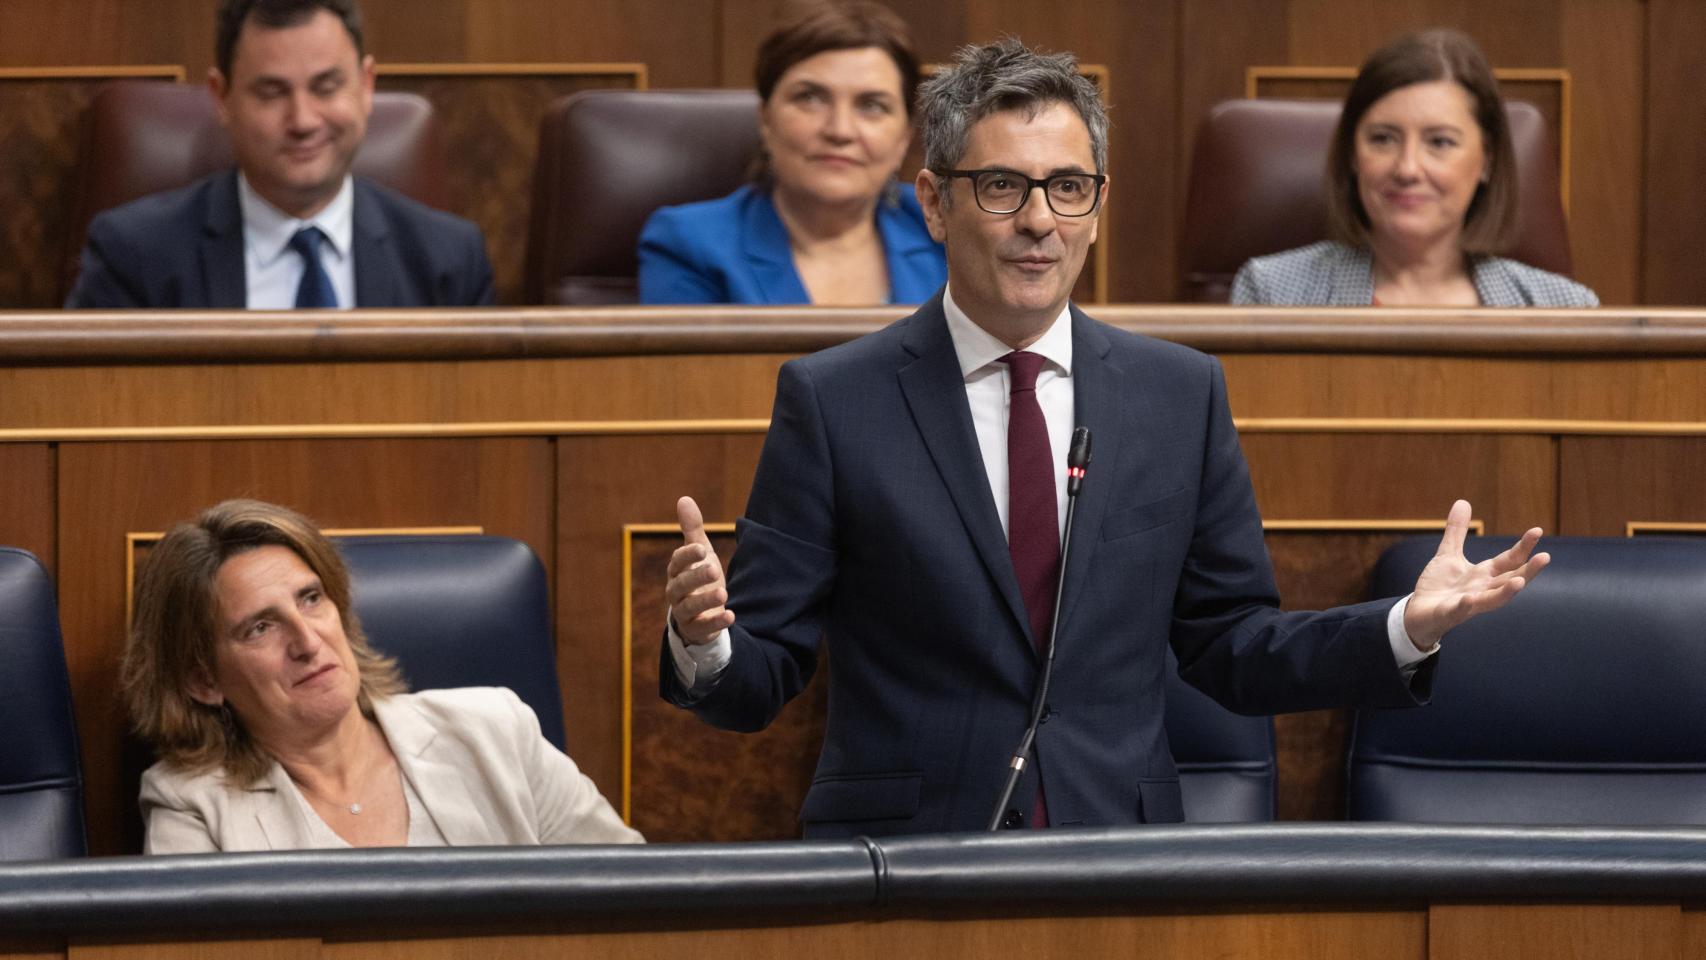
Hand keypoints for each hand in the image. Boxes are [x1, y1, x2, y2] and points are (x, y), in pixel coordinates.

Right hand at [665, 496, 733, 644]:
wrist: (698, 613)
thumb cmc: (698, 577)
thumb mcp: (700, 553)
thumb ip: (692, 529)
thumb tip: (684, 498)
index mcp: (676, 571)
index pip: (677, 562)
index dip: (687, 555)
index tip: (701, 549)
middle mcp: (676, 591)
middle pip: (681, 585)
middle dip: (696, 577)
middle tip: (714, 569)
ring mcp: (684, 612)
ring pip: (689, 607)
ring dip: (706, 601)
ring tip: (724, 593)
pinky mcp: (695, 629)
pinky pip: (703, 627)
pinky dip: (716, 622)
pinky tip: (731, 616)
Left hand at [1403, 500, 1548, 649]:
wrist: (1418, 614)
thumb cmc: (1439, 587)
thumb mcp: (1448, 555)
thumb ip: (1457, 531)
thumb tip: (1462, 501)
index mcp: (1483, 575)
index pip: (1509, 560)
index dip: (1523, 546)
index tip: (1538, 530)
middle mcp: (1481, 590)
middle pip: (1509, 580)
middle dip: (1527, 571)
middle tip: (1546, 557)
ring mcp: (1468, 604)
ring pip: (1492, 600)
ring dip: (1507, 592)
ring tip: (1519, 581)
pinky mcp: (1449, 614)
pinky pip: (1459, 611)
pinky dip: (1465, 606)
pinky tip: (1469, 598)